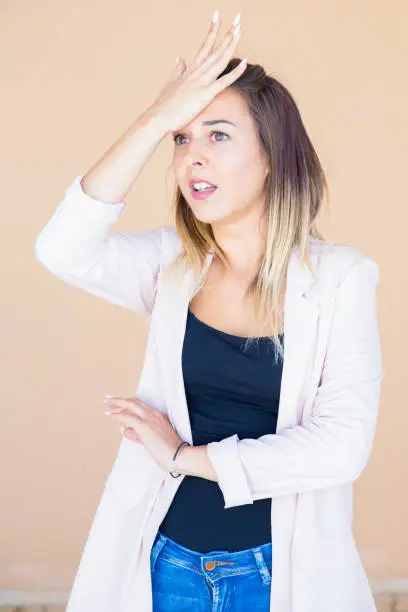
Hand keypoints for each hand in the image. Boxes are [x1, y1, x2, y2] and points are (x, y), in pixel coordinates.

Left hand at [103, 396, 183, 471]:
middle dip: (121, 400)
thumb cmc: (169, 451)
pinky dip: (116, 414)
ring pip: (130, 405)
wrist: (178, 455)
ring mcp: (149, 418)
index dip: (130, 404)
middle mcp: (154, 414)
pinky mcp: (143, 425)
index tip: (121, 404)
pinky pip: (127, 416)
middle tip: (110, 399)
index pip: (141, 406)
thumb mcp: (151, 441)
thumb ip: (136, 435)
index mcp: (159, 416)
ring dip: (117, 403)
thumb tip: (123, 430)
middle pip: (135, 402)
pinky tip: (109, 414)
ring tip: (107, 403)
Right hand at [150, 11, 244, 133]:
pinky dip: (235, 72)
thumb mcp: (170, 83)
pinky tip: (245, 62)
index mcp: (190, 70)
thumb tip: (179, 58)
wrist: (159, 117)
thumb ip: (177, 70)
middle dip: (227, 34)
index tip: (217, 16)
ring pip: (220, 59)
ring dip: (231, 44)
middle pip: (215, 49)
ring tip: (239, 29)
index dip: (212, 31)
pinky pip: (224, 81)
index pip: (204, 46)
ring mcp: (201, 82)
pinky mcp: (205, 94)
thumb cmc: (164, 105)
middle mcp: (197, 72)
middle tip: (237, 19)